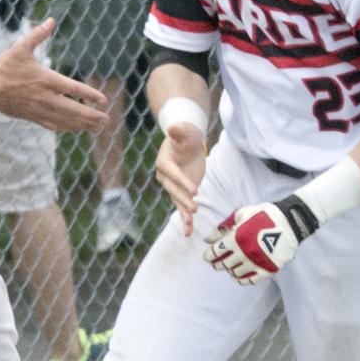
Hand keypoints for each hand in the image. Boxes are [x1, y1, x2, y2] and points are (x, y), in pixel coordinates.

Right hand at [0, 21, 108, 133]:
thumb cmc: (5, 66)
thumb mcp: (21, 47)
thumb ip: (38, 35)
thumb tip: (51, 20)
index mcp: (46, 79)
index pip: (74, 89)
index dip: (90, 95)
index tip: (104, 100)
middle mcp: (45, 97)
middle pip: (74, 110)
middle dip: (92, 116)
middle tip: (106, 119)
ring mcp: (39, 109)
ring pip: (66, 120)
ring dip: (83, 125)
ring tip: (98, 127)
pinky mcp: (33, 117)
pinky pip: (54, 126)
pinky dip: (67, 129)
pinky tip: (77, 130)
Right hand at [155, 120, 206, 235]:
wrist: (187, 142)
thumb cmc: (186, 135)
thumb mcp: (185, 132)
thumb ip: (179, 131)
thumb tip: (173, 128)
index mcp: (164, 162)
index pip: (173, 174)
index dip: (183, 182)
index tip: (195, 190)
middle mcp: (165, 176)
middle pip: (174, 190)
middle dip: (184, 200)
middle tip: (194, 208)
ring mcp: (173, 186)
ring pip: (177, 202)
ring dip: (183, 214)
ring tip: (189, 228)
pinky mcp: (181, 192)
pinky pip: (182, 206)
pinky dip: (185, 219)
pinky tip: (189, 232)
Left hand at [203, 200, 300, 283]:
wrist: (291, 221)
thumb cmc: (264, 215)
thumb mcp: (242, 214)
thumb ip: (223, 227)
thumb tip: (208, 239)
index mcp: (236, 238)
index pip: (216, 252)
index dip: (209, 255)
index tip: (208, 256)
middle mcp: (245, 253)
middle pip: (224, 265)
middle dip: (218, 264)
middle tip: (218, 262)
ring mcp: (257, 263)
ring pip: (235, 274)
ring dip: (231, 270)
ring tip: (232, 265)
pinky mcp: (268, 269)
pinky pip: (250, 281)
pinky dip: (243, 280)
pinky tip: (241, 275)